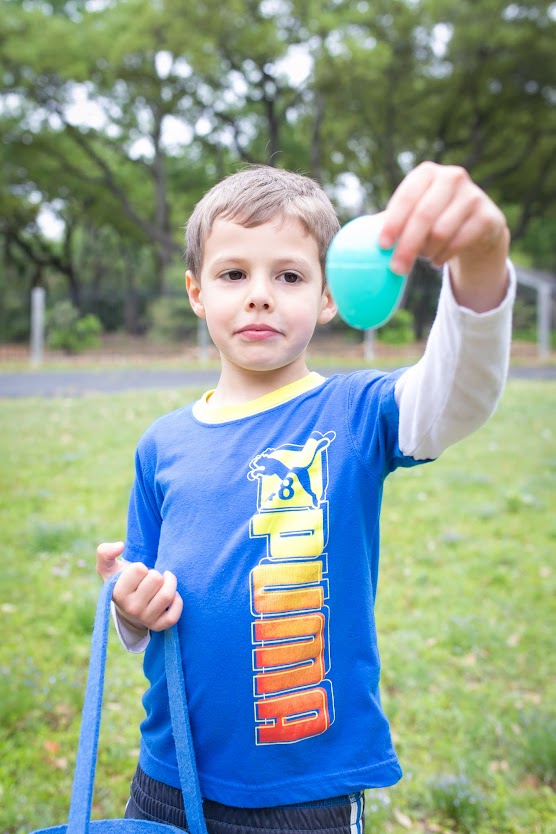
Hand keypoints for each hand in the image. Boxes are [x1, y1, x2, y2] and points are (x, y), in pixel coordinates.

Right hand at [96, 541, 182, 631]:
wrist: (127, 604)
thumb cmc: (120, 580)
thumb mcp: (108, 567)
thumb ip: (105, 552)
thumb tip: (119, 546)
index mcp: (117, 594)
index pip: (139, 569)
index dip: (140, 567)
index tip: (137, 574)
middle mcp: (131, 609)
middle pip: (156, 579)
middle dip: (155, 574)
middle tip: (149, 579)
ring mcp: (145, 619)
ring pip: (167, 595)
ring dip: (169, 583)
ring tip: (163, 583)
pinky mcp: (159, 626)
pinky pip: (174, 615)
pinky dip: (177, 602)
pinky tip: (172, 595)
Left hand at [379, 162, 509, 311]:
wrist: (478, 226)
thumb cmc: (432, 220)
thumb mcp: (409, 216)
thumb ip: (386, 224)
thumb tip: (349, 242)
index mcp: (426, 174)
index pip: (406, 197)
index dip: (393, 222)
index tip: (381, 246)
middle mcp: (452, 177)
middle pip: (424, 216)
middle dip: (407, 245)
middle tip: (395, 269)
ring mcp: (473, 195)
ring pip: (442, 232)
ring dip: (427, 252)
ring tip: (422, 257)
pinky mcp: (489, 215)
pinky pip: (460, 242)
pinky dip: (444, 256)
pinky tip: (436, 260)